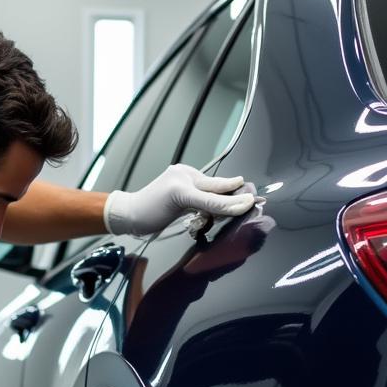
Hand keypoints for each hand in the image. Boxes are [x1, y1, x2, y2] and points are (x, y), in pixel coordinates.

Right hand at [103, 164, 255, 237]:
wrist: (127, 213)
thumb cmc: (150, 212)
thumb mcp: (179, 207)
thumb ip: (199, 205)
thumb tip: (221, 210)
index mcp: (186, 175)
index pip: (215, 184)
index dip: (234, 192)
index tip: (252, 198)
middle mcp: (185, 173)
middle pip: (218, 186)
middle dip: (239, 195)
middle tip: (259, 199)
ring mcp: (182, 180)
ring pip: (215, 193)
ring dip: (234, 202)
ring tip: (251, 203)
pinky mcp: (179, 192)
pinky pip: (206, 200)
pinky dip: (223, 205)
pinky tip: (238, 206)